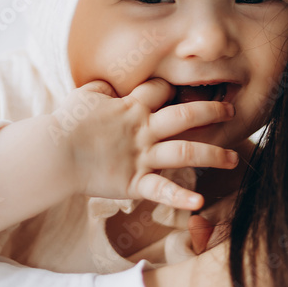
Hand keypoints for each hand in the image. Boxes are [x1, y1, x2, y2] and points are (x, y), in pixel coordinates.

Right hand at [53, 77, 238, 209]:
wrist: (54, 151)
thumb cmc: (65, 122)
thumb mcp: (84, 95)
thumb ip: (102, 88)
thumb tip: (109, 84)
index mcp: (131, 107)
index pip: (160, 90)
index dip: (172, 88)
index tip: (183, 89)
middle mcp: (143, 130)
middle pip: (186, 116)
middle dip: (212, 112)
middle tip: (231, 111)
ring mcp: (141, 156)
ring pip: (185, 152)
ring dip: (213, 154)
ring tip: (233, 159)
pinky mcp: (134, 181)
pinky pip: (162, 190)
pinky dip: (181, 198)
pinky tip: (199, 202)